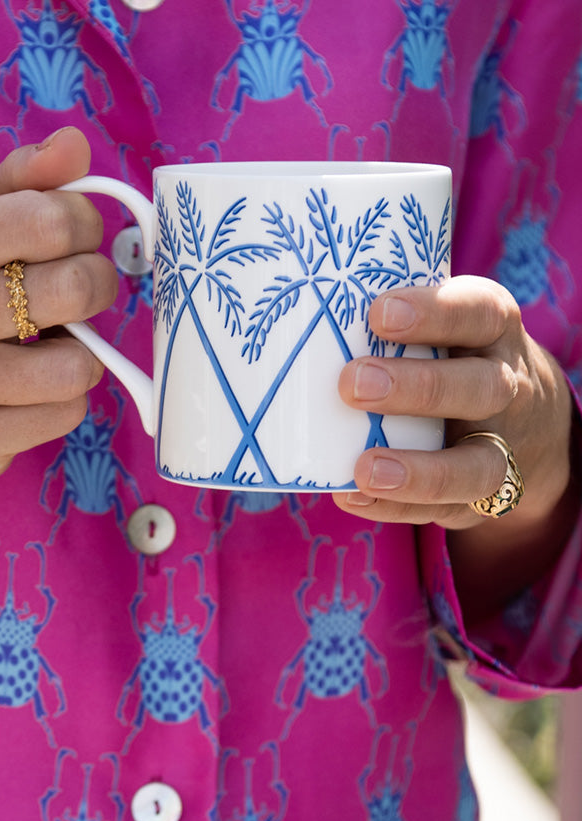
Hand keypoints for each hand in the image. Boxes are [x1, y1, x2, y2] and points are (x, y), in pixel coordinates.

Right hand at [0, 127, 117, 551]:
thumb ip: (25, 180)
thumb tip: (74, 143)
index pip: (51, 218)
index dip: (85, 225)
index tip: (75, 238)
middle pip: (73, 287)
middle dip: (95, 286)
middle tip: (79, 291)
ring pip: (78, 365)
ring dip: (81, 353)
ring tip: (51, 346)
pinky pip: (63, 415)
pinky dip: (63, 401)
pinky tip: (31, 390)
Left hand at [332, 275, 578, 613]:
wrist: (528, 423)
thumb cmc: (452, 356)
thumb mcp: (444, 325)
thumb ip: (387, 319)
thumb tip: (292, 313)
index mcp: (494, 331)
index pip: (479, 312)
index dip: (435, 312)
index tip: (379, 314)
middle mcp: (508, 386)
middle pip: (481, 387)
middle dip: (418, 387)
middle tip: (352, 384)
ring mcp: (504, 447)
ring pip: (478, 464)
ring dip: (420, 471)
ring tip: (364, 467)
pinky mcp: (487, 497)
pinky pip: (449, 509)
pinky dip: (399, 506)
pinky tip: (353, 495)